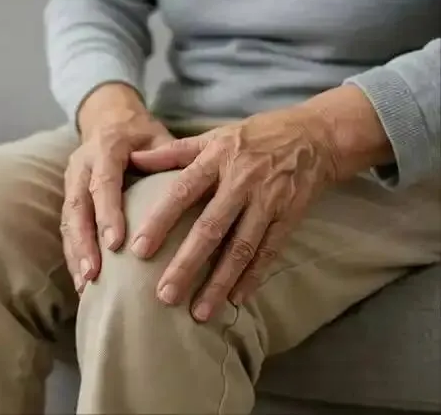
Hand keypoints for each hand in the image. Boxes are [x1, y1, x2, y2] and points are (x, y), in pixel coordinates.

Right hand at [62, 83, 174, 292]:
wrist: (108, 117)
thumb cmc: (140, 132)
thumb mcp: (158, 136)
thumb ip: (170, 159)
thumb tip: (197, 188)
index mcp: (106, 147)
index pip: (104, 182)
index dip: (108, 213)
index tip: (116, 244)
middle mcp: (82, 164)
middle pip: (78, 206)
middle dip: (84, 243)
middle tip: (95, 275)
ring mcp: (71, 181)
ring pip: (67, 220)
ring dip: (75, 254)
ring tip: (86, 286)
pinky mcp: (68, 196)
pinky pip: (66, 228)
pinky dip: (73, 255)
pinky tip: (82, 281)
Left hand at [129, 85, 392, 321]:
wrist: (315, 136)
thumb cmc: (253, 138)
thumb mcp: (213, 137)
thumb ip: (172, 152)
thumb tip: (133, 158)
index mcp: (216, 159)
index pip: (182, 192)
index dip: (160, 221)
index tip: (138, 250)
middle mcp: (241, 182)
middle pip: (210, 228)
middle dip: (187, 264)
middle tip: (164, 296)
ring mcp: (268, 201)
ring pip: (241, 248)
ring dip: (220, 282)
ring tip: (199, 313)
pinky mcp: (289, 217)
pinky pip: (269, 252)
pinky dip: (253, 277)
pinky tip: (236, 300)